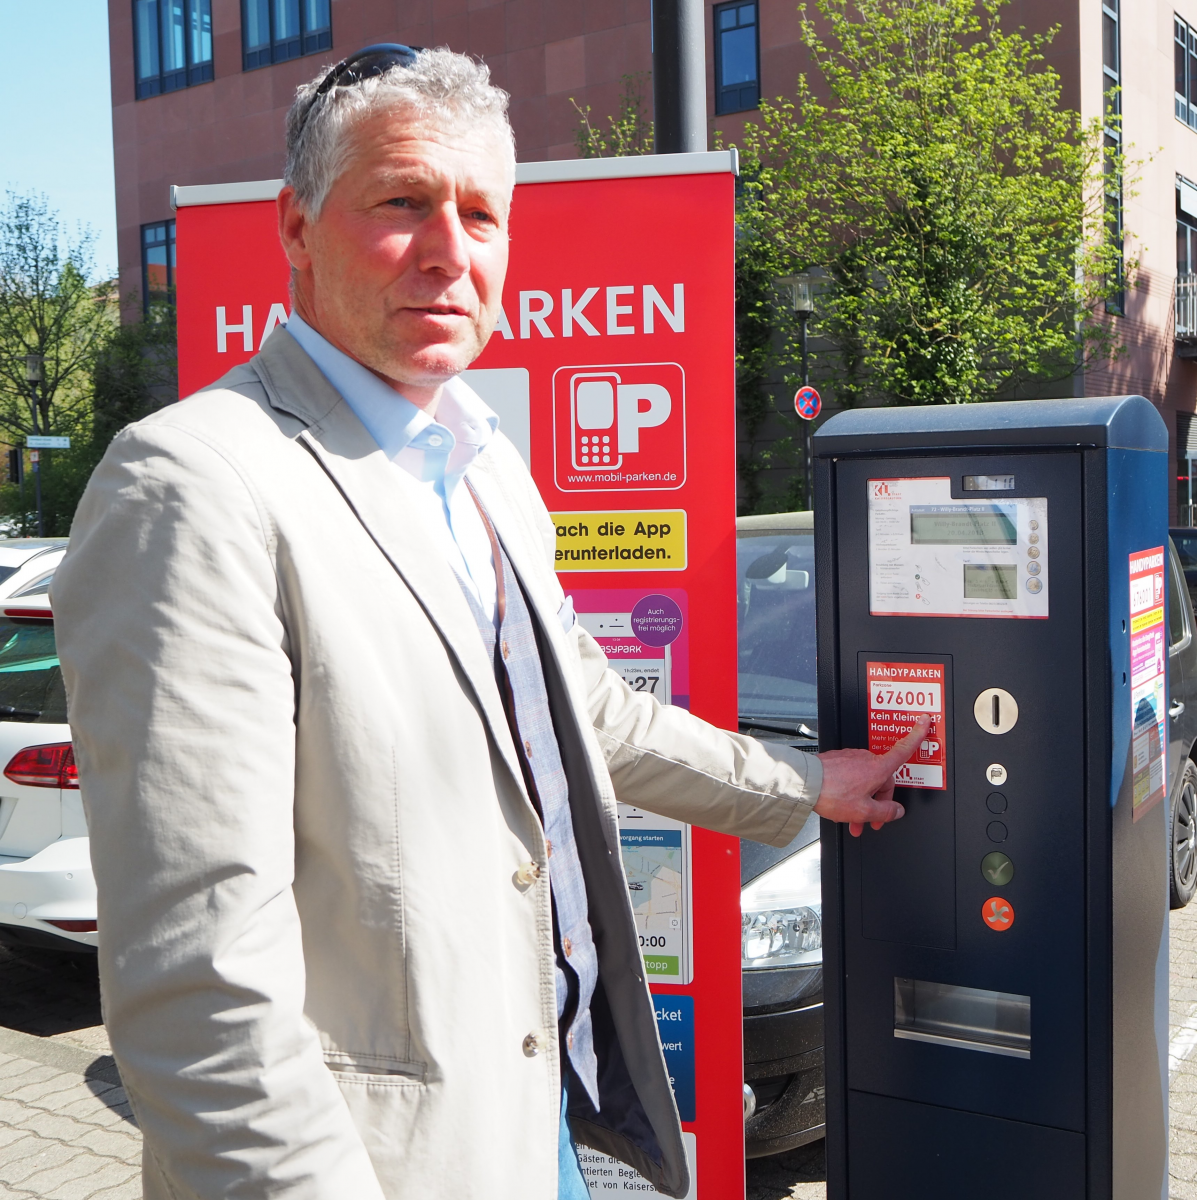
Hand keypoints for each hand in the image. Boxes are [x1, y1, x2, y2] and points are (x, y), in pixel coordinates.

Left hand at [813, 715, 931, 836]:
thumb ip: (884, 812)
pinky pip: (851, 778)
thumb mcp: (863, 811)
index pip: (903, 749)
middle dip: (877, 802)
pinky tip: (842, 806)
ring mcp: (850, 758)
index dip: (917, 735)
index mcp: (877, 768)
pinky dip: (850, 793)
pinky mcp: (838, 761)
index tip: (924, 722)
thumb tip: (896, 811)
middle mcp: (865, 759)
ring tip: (852, 820)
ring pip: (865, 782)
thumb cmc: (832, 793)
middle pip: (881, 780)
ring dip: (862, 801)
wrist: (805, 784)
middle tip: (870, 821)